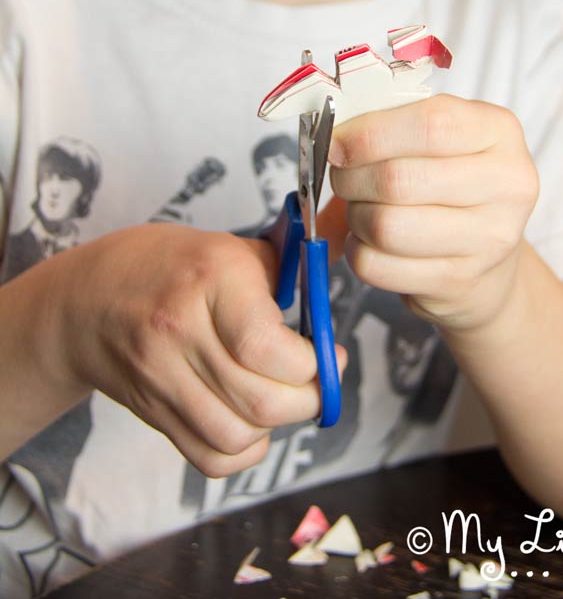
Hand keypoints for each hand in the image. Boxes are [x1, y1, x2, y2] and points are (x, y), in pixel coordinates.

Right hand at [49, 224, 345, 475]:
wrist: (87, 300)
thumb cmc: (167, 265)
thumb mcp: (227, 247)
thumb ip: (284, 271)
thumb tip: (333, 294)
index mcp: (209, 278)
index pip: (264, 346)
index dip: (311, 362)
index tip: (329, 354)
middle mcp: (181, 330)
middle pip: (260, 400)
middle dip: (309, 398)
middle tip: (321, 379)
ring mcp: (162, 377)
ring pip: (237, 435)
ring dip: (277, 426)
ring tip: (286, 396)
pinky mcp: (154, 413)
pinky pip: (208, 457)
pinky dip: (243, 451)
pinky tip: (252, 421)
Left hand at [328, 94, 538, 331]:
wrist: (486, 259)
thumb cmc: (447, 187)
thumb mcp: (433, 142)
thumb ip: (386, 127)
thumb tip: (328, 137)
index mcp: (498, 131)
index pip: (430, 123)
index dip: (370, 133)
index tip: (338, 142)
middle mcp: (506, 183)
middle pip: (399, 179)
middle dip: (351, 178)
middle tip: (343, 178)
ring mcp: (489, 238)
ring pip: (385, 226)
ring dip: (355, 217)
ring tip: (361, 211)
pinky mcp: (460, 281)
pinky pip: (377, 266)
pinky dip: (358, 251)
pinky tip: (370, 242)